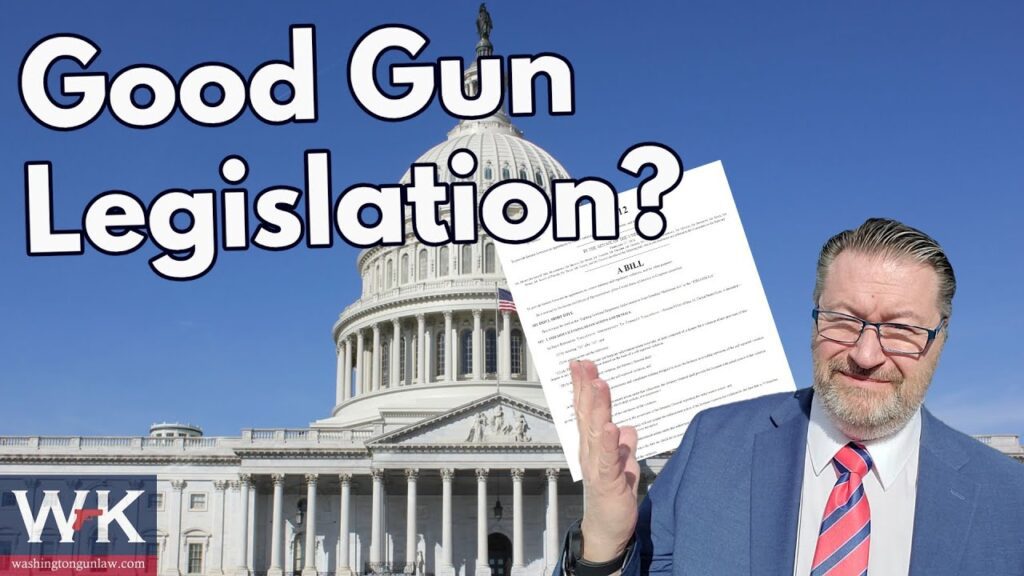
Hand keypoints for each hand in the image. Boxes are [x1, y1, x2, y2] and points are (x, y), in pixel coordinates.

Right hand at [571, 359, 640, 562]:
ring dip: (598, 408)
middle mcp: (590, 451)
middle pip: (587, 415)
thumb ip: (623, 445)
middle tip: (585, 364)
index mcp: (593, 444)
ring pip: (596, 431)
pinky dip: (609, 443)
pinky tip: (611, 427)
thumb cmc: (613, 497)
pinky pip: (608, 459)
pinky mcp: (607, 481)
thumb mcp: (623, 465)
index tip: (581, 364)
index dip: (583, 386)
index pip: (586, 410)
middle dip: (586, 387)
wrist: (607, 531)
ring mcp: (597, 465)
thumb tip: (628, 429)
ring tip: (599, 385)